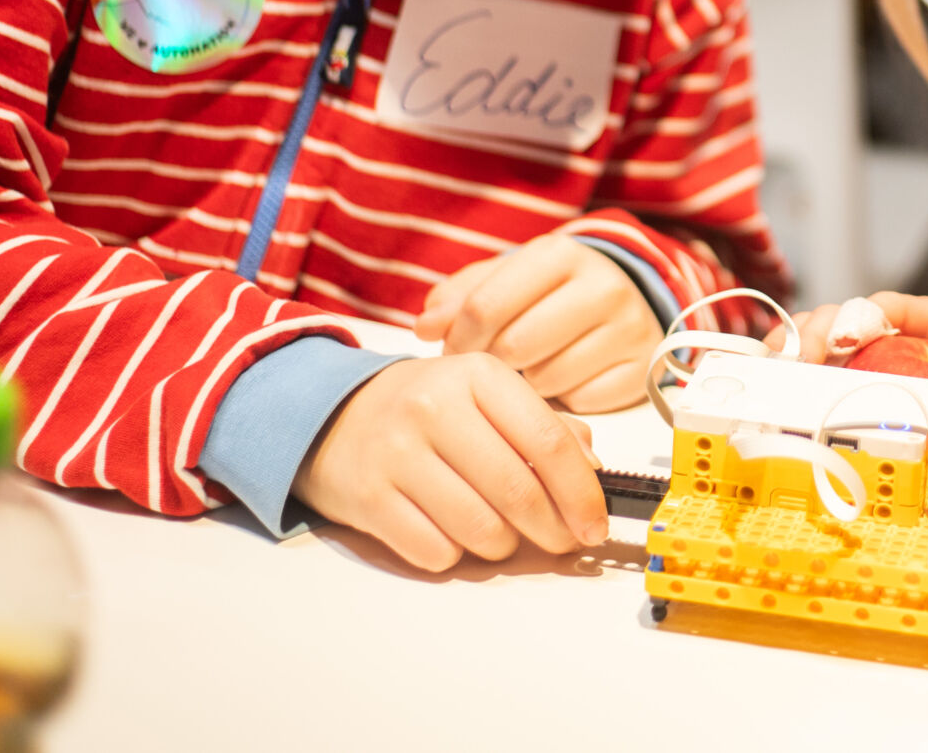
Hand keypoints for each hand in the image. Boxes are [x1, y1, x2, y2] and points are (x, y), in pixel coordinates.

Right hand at [290, 352, 609, 571]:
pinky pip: (436, 551)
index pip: (547, 441)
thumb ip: (544, 425)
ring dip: (504, 544)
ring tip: (501, 532)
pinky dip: (455, 553)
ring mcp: (397, 453)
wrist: (331, 415)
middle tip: (563, 541)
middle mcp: (435, 407)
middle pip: (518, 492)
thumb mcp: (485, 396)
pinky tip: (450, 531)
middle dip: (553, 529)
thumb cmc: (428, 410)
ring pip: (481, 529)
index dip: (581, 493)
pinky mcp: (369, 498)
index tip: (596, 524)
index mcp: (477, 374)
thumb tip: (592, 470)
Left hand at [415, 236, 662, 412]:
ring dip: (527, 384)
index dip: (457, 338)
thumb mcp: (507, 277)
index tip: (452, 351)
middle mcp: (603, 286)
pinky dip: (564, 399)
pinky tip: (563, 380)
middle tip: (487, 368)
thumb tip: (425, 326)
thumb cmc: (549, 291)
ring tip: (529, 368)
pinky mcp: (641, 369)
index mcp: (561, 254)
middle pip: (515, 346)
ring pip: (547, 378)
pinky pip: (581, 402)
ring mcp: (628, 328)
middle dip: (491, 364)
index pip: (486, 306)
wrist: (624, 297)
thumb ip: (461, 296)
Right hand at [768, 291, 927, 453]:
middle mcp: (892, 324)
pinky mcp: (841, 361)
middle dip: (823, 329)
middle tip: (804, 356)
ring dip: (796, 341)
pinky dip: (787, 356)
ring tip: (776, 364)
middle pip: (850, 313)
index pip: (902, 305)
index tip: (853, 331)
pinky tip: (766, 370)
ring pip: (822, 327)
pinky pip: (809, 350)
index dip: (874, 313)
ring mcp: (862, 340)